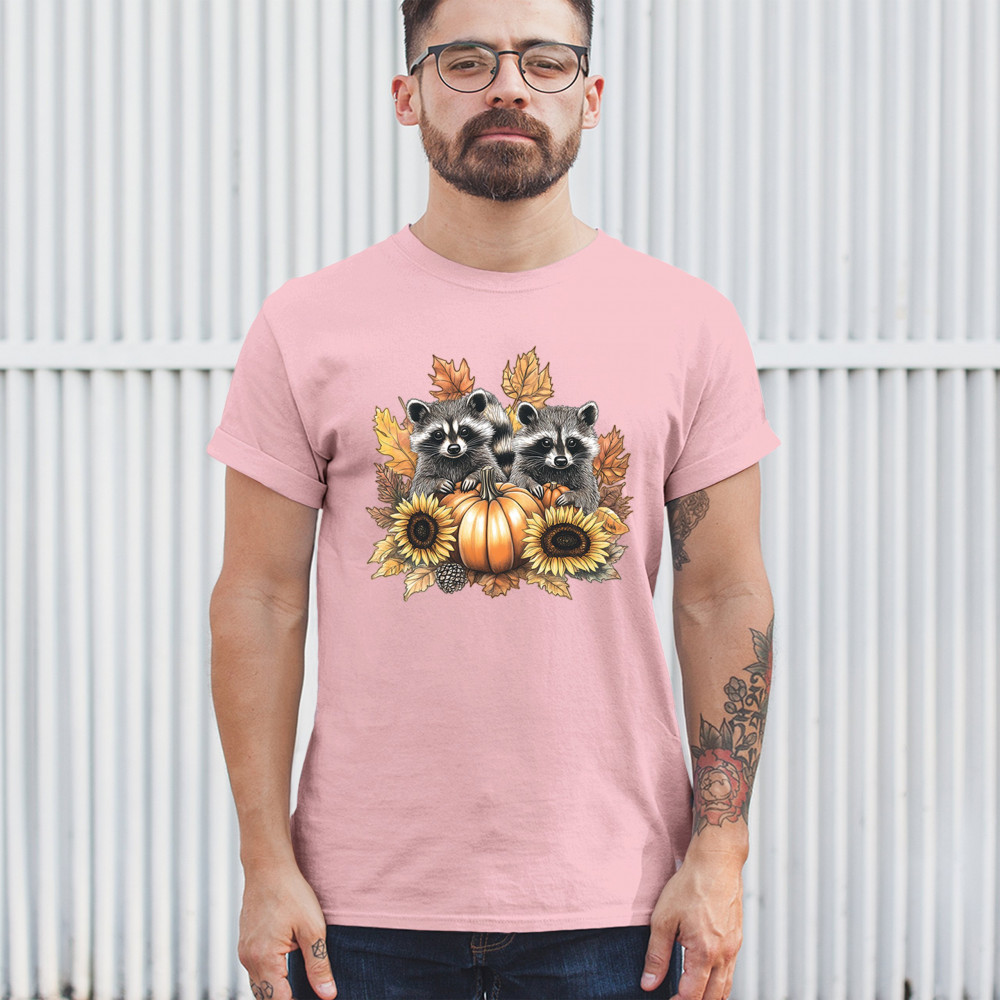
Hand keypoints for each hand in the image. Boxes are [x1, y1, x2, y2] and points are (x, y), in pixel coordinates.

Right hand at [238, 857, 337, 998]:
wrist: (268, 866)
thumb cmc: (291, 893)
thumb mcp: (312, 928)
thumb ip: (318, 965)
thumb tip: (328, 995)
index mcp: (265, 959)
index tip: (313, 998)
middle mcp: (248, 959)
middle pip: (265, 997)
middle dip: (285, 999)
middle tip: (308, 993)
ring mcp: (244, 951)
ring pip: (258, 986)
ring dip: (276, 990)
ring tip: (299, 988)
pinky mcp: (245, 942)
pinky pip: (255, 970)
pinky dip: (269, 977)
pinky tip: (285, 970)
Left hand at [640, 850, 742, 998]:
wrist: (716, 862)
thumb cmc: (689, 886)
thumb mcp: (663, 919)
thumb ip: (656, 955)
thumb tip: (648, 983)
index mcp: (704, 953)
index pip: (692, 995)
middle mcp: (724, 955)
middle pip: (713, 997)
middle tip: (677, 999)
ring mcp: (734, 947)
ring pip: (726, 987)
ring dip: (709, 997)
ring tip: (691, 996)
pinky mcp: (737, 938)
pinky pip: (731, 971)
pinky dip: (719, 982)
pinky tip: (706, 977)